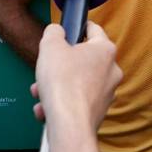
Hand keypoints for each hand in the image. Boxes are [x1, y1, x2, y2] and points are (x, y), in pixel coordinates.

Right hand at [31, 22, 121, 141]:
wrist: (69, 124)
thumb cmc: (63, 84)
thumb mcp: (50, 46)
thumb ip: (54, 32)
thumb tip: (56, 31)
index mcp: (105, 50)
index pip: (94, 30)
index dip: (79, 27)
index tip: (70, 30)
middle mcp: (111, 71)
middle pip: (82, 60)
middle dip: (59, 66)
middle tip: (46, 69)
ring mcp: (106, 93)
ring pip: (77, 83)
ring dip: (56, 86)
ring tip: (40, 93)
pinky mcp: (98, 112)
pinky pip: (76, 102)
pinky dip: (61, 103)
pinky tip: (46, 108)